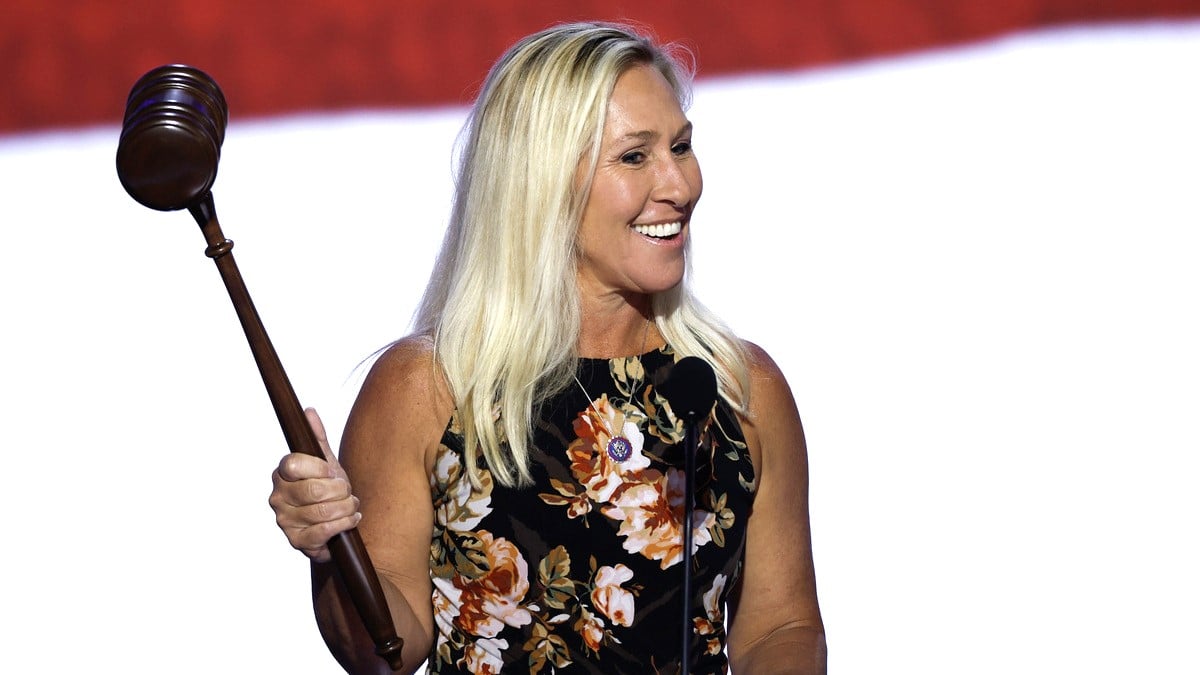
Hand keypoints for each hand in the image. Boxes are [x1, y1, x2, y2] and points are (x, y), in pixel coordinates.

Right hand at [269, 408, 361, 562]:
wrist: (336, 523)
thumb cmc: (328, 489)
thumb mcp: (326, 462)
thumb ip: (317, 438)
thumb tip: (309, 411)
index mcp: (282, 474)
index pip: (294, 464)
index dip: (319, 467)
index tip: (332, 471)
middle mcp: (277, 497)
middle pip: (313, 490)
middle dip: (340, 491)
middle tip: (348, 491)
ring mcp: (284, 521)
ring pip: (322, 511)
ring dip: (346, 508)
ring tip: (352, 506)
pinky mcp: (296, 542)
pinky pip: (323, 531)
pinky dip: (344, 524)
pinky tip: (352, 519)